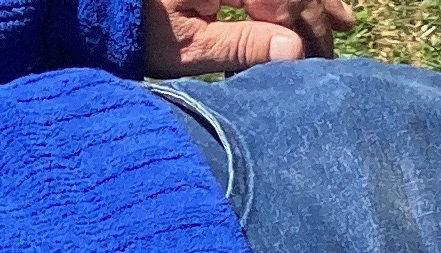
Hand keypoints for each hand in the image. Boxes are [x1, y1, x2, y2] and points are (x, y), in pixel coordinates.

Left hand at [145, 0, 352, 68]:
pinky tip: (310, 5)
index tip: (320, 58)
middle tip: (338, 40)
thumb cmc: (136, 29)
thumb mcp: (186, 48)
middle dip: (314, 10)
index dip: (304, 26)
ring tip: (342, 20)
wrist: (98, 8)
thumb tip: (294, 52)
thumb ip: (241, 47)